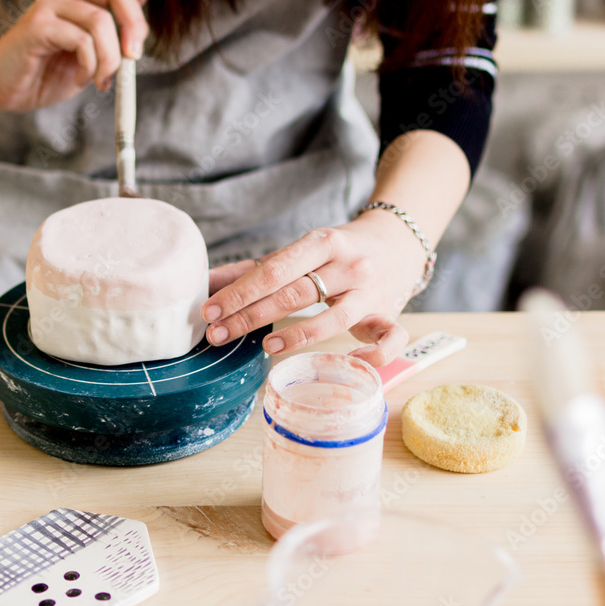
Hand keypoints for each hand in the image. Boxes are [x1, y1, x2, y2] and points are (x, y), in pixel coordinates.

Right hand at [0, 0, 157, 110]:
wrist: (0, 89)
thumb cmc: (43, 74)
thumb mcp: (87, 58)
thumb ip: (110, 42)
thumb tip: (139, 33)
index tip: (146, 26)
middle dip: (134, 25)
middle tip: (132, 57)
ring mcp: (50, 6)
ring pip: (100, 20)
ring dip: (109, 58)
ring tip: (100, 80)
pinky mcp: (38, 25)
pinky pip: (81, 40)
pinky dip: (89, 65)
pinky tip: (80, 78)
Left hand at [200, 212, 427, 366]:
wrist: (398, 243)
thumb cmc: (338, 252)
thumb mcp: (299, 251)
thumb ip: (254, 269)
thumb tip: (206, 282)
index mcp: (323, 242)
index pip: (274, 270)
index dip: (239, 293)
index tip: (210, 311)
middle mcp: (350, 265)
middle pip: (296, 294)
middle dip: (251, 316)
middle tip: (219, 334)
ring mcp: (372, 292)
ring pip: (335, 318)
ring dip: (297, 335)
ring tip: (265, 346)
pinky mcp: (391, 315)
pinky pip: (389, 340)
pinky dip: (371, 356)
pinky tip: (344, 362)